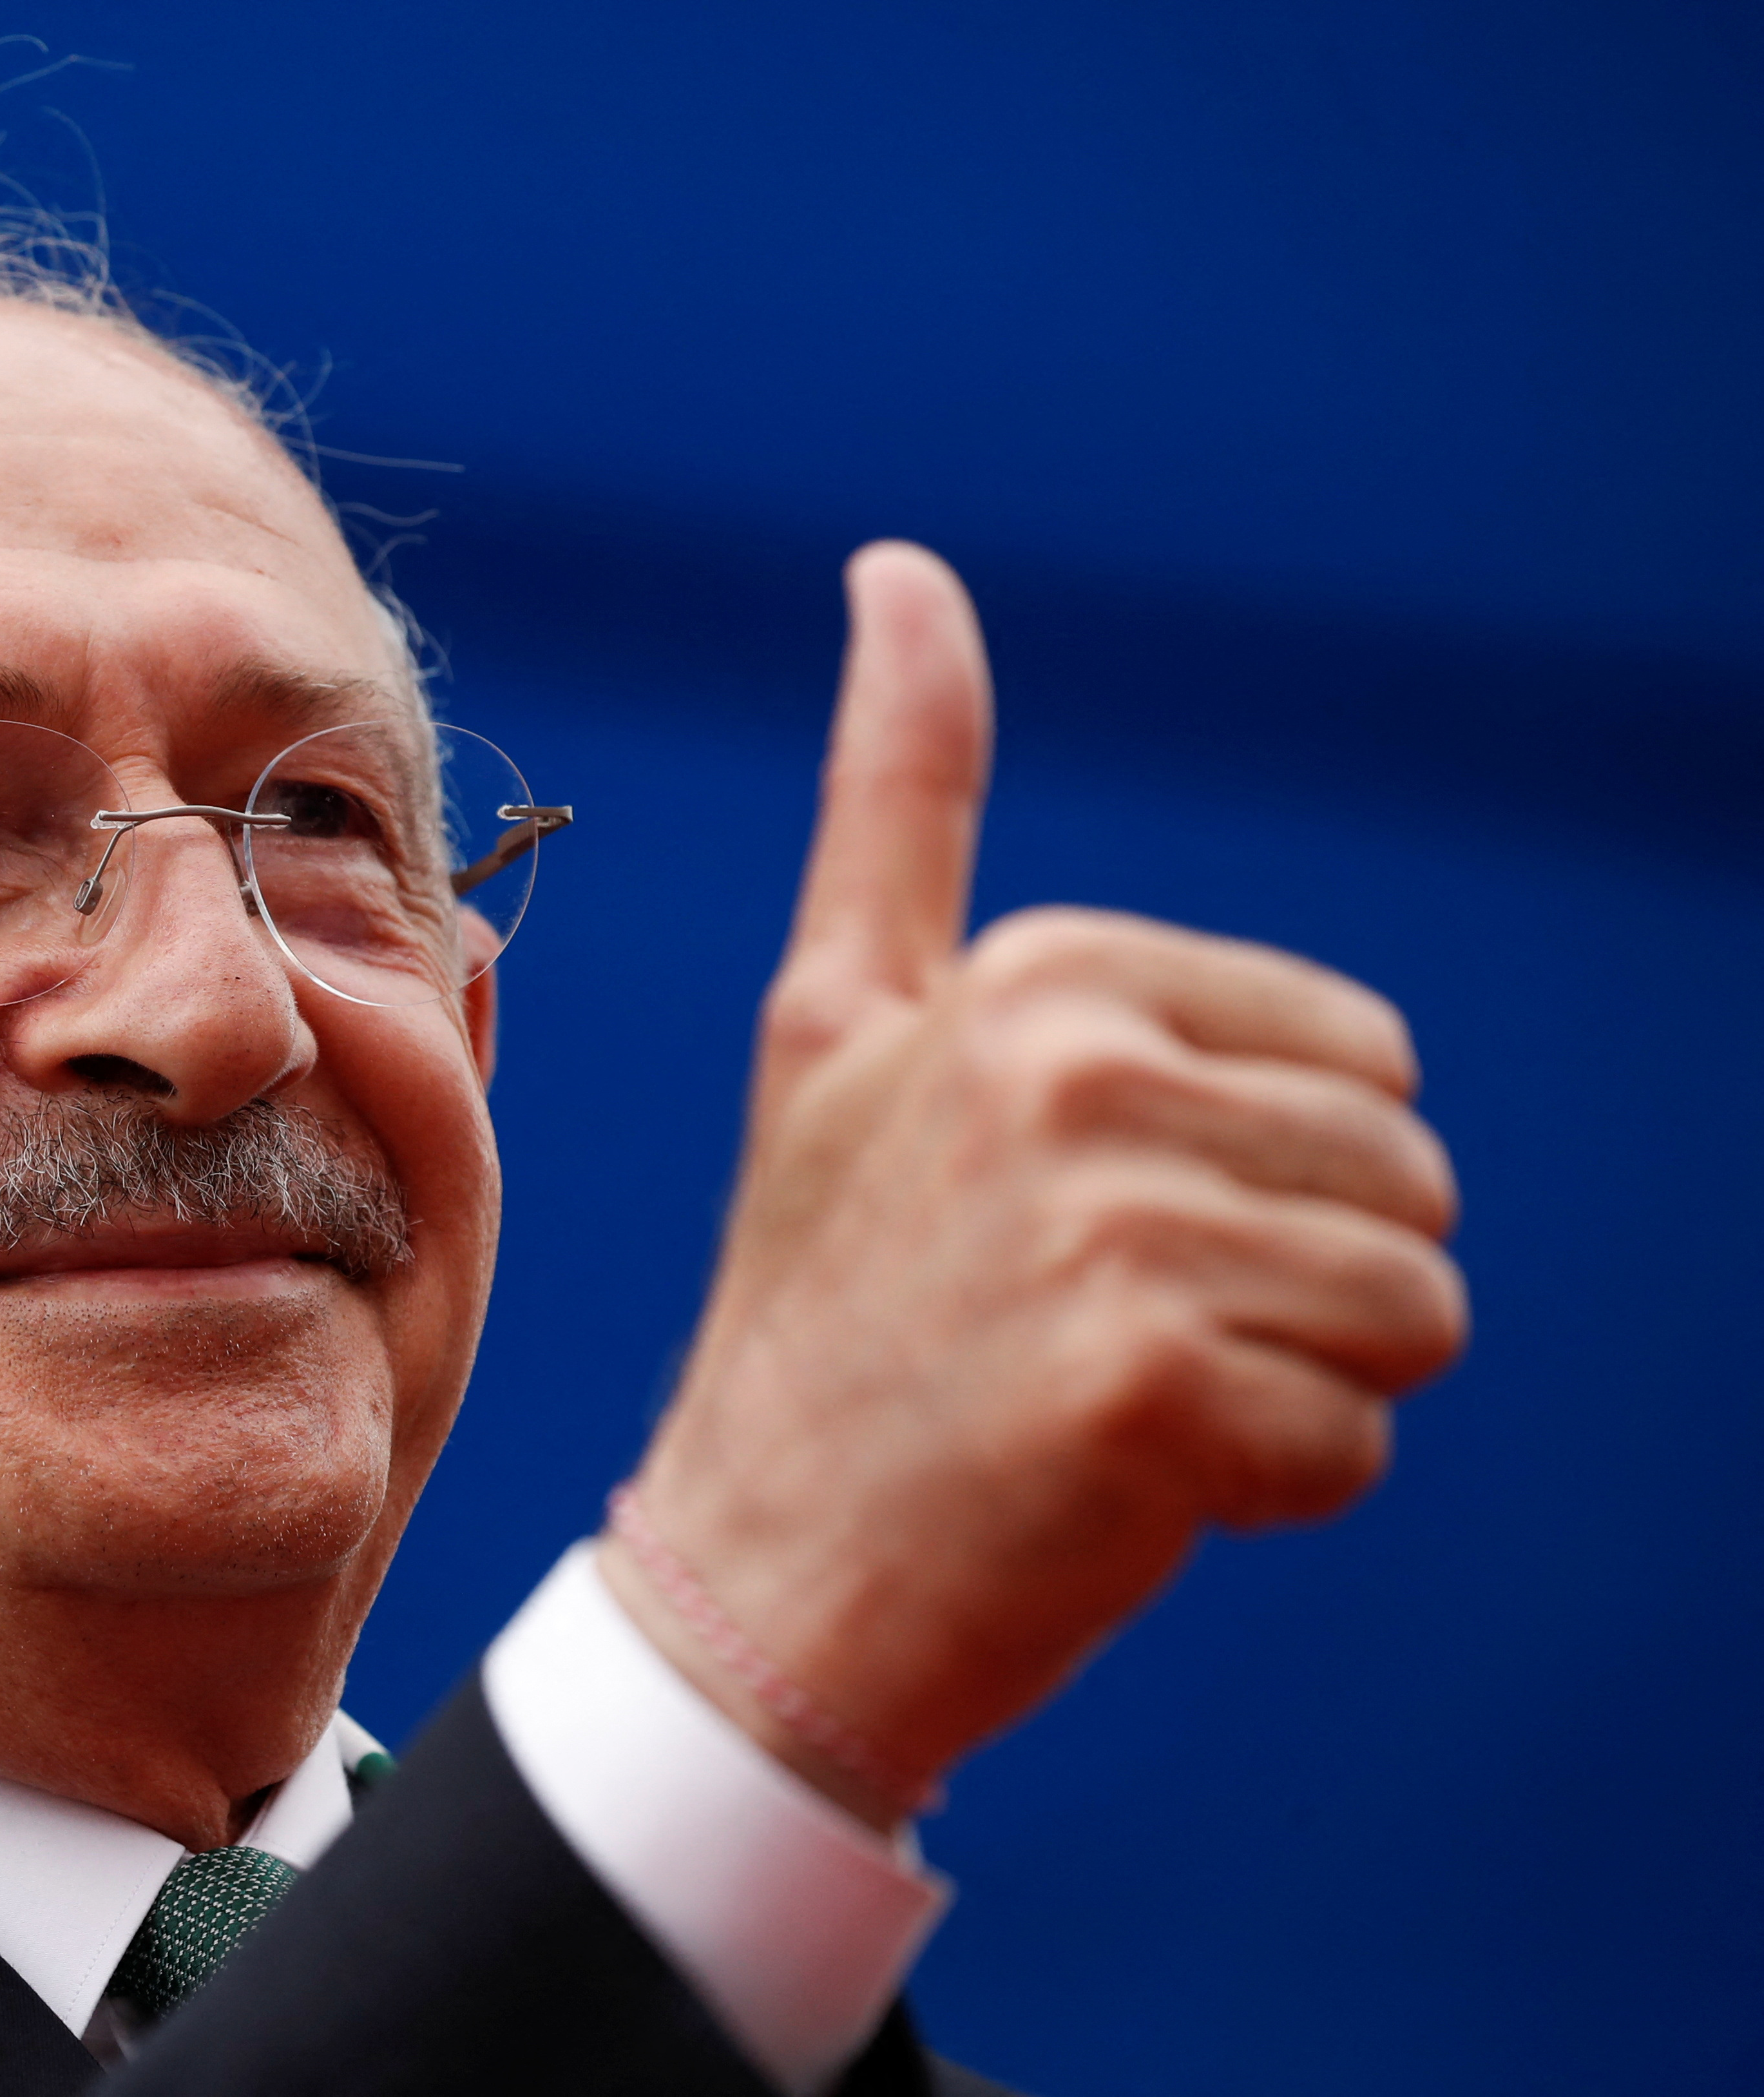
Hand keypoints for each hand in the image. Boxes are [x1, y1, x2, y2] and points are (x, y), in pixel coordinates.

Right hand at [606, 543, 1467, 1827]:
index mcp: (1031, 976)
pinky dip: (1266, 1496)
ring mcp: (1098, 1227)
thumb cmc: (825, 1312)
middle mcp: (1062, 1072)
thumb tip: (901, 563)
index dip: (1260, 1171)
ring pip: (1412, 1308)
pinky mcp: (1138, 1389)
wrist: (750, 1580)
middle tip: (1095, 1336)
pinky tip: (1118, 1494)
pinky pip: (1358, 1441)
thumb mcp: (833, 1027)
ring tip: (1111, 1408)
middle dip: (1296, 1281)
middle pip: (1406, 1178)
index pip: (1359, 1063)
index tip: (1067, 1228)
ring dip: (1295, 1388)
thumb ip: (897, 801)